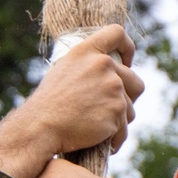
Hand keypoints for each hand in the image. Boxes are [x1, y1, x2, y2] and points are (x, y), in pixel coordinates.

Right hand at [0, 26, 141, 177]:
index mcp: (88, 51)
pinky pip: (123, 130)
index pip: (117, 34)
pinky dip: (116, 140)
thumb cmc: (49, 104)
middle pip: (135, 81)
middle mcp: (104, 65)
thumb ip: (88, 66)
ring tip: (101, 131)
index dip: (127, 49)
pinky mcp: (116, 112)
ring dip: (119, 122)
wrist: (42, 125)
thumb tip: (107, 74)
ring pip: (130, 110)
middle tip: (113, 112)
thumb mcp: (64, 71)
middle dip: (128, 99)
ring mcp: (113, 88)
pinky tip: (105, 144)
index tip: (127, 63)